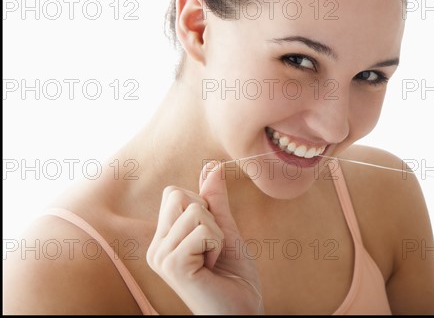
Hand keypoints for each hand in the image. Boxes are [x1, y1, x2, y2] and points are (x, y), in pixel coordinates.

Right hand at [146, 162, 262, 313]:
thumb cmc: (234, 275)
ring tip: (212, 260)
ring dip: (216, 234)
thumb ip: (214, 199)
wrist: (242, 309)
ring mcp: (161, 256)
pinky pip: (202, 230)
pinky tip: (211, 268)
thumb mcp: (225, 229)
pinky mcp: (171, 264)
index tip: (209, 238)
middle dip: (207, 216)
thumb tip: (212, 165)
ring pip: (194, 212)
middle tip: (211, 248)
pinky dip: (216, 245)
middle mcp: (156, 247)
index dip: (201, 207)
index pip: (174, 193)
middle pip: (178, 195)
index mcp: (164, 238)